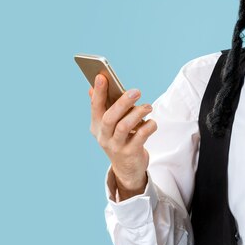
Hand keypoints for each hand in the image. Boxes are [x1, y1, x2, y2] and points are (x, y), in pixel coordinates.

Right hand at [89, 74, 156, 199]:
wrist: (127, 168)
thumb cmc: (120, 139)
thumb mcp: (109, 125)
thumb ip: (103, 106)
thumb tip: (92, 87)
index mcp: (97, 126)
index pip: (95, 107)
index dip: (98, 92)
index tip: (101, 76)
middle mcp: (104, 136)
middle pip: (110, 117)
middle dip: (122, 102)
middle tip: (136, 91)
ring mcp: (116, 146)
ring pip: (124, 127)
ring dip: (138, 113)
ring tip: (148, 106)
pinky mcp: (130, 153)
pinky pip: (141, 136)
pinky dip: (148, 126)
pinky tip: (152, 122)